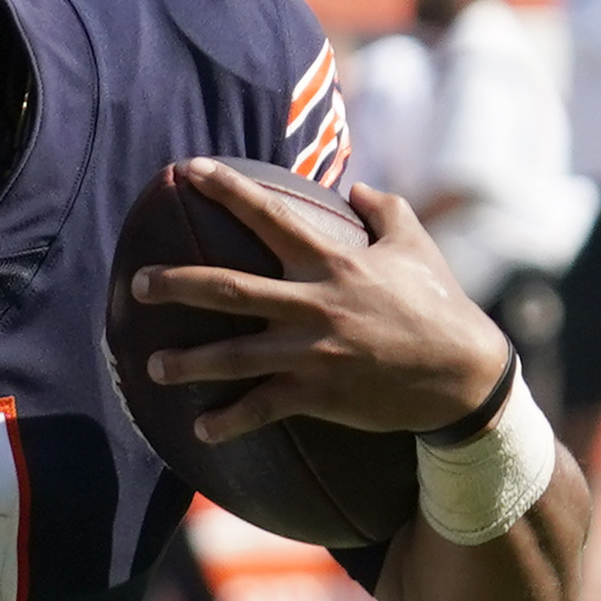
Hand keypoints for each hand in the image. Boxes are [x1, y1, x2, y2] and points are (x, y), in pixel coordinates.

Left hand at [128, 166, 517, 440]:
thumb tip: (358, 188)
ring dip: (186, 363)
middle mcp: (313, 303)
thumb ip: (385, 211)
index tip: (187, 170)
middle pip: (227, 290)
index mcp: (333, 261)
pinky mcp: (318, 392)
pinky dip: (228, 421)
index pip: (270, 215)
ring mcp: (312, 350)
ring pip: (231, 356)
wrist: (464, 373)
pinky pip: (261, 408)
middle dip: (176, 285)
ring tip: (152, 366)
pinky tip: (200, 429)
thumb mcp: (416, 247)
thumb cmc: (440, 305)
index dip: (227, 189)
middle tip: (137, 282)